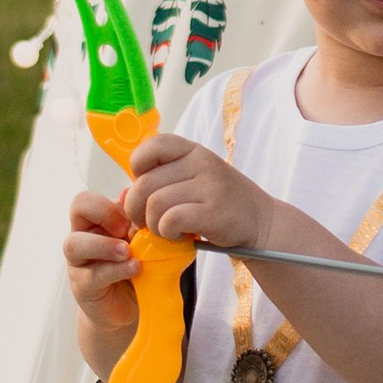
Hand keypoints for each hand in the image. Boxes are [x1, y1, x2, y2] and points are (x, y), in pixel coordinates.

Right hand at [65, 187, 139, 367]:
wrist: (132, 305)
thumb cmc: (136, 266)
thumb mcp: (141, 239)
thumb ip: (137, 219)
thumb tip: (130, 191)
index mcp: (96, 221)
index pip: (89, 197)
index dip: (109, 202)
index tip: (133, 218)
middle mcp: (83, 236)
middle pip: (78, 206)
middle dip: (104, 212)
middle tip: (125, 230)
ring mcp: (79, 262)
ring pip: (75, 243)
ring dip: (105, 245)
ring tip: (127, 251)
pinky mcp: (84, 286)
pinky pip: (93, 274)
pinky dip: (116, 269)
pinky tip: (135, 268)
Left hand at [121, 131, 275, 257]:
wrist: (261, 221)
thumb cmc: (219, 202)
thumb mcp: (192, 179)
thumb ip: (159, 181)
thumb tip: (121, 196)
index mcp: (192, 150)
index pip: (151, 146)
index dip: (138, 168)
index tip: (145, 186)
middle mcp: (201, 162)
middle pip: (145, 184)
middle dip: (136, 209)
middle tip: (146, 222)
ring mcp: (209, 186)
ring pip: (155, 204)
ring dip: (152, 224)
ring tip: (164, 230)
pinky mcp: (214, 212)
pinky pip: (171, 220)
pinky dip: (166, 232)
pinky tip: (176, 236)